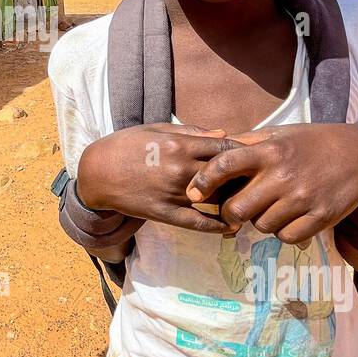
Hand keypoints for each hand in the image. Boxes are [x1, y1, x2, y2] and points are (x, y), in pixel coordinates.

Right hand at [76, 123, 238, 234]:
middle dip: (246, 176)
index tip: (254, 156)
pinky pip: (198, 223)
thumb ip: (192, 132)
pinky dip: (218, 226)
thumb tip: (225, 134)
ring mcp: (174, 193)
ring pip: (216, 199)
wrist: (98, 172)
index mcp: (180, 144)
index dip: (244, 152)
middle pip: (226, 174)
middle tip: (260, 180)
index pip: (225, 147)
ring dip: (236, 201)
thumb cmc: (127, 145)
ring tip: (251, 203)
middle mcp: (180, 169)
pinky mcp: (165, 213)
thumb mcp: (157, 129)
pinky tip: (232, 227)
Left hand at [185, 123, 357, 243]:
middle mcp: (283, 175)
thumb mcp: (279, 134)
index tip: (192, 192)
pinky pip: (285, 237)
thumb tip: (209, 146)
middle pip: (237, 208)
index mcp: (269, 151)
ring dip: (260, 221)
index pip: (225, 164)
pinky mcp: (320, 217)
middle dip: (232, 211)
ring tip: (272, 207)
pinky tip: (289, 218)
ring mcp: (302, 198)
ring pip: (261, 226)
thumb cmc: (310, 143)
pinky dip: (283, 232)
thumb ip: (246, 143)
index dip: (204, 180)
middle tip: (239, 206)